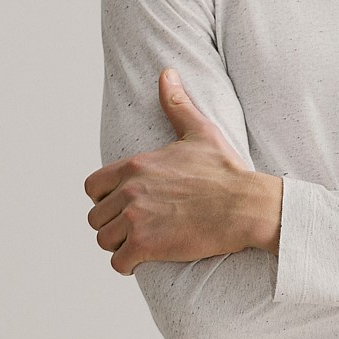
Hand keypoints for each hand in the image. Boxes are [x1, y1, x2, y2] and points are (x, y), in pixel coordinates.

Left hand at [84, 69, 261, 274]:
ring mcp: (136, 219)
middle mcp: (129, 191)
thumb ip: (176, 104)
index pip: (92, 187)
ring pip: (104, 240)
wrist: (245, 205)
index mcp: (135, 166)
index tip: (123, 206)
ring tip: (139, 246)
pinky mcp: (147, 245)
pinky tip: (144, 261)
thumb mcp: (199, 131)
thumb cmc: (225, 171)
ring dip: (118, 246)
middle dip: (112, 225)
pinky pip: (118, 263)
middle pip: (96, 217)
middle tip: (135, 229)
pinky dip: (128, 265)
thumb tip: (166, 73)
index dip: (105, 199)